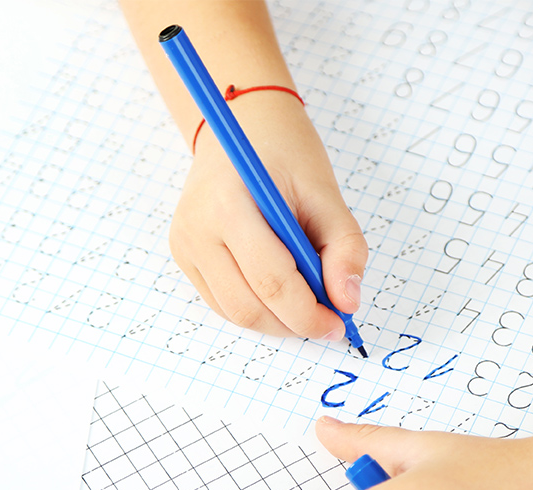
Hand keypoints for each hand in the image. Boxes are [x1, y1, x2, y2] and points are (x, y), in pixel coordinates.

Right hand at [169, 93, 366, 338]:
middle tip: (328, 321)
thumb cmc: (285, 153)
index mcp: (228, 205)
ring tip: (308, 302)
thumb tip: (347, 302)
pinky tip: (283, 291)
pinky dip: (259, 309)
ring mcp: (185, 246)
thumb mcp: (326, 192)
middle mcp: (196, 229)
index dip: (309, 313)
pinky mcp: (185, 257)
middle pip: (248, 307)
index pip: (270, 282)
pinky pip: (224, 303)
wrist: (240, 124)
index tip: (339, 323)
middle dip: (294, 324)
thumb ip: (344, 247)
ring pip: (235, 313)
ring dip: (277, 322)